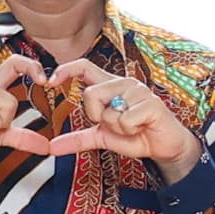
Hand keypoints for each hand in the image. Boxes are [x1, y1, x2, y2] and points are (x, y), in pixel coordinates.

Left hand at [49, 59, 199, 172]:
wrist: (164, 146)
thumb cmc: (136, 134)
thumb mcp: (102, 137)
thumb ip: (78, 139)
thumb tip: (52, 147)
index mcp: (109, 85)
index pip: (84, 67)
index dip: (66, 70)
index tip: (50, 81)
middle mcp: (123, 83)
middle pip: (91, 94)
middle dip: (97, 116)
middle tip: (114, 123)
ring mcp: (138, 91)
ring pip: (108, 111)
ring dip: (117, 127)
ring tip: (131, 126)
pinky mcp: (151, 103)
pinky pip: (126, 120)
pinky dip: (130, 130)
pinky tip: (141, 127)